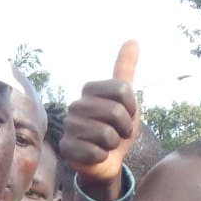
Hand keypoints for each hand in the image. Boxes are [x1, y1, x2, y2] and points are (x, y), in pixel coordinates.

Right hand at [61, 41, 139, 200]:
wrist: (108, 160)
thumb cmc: (117, 128)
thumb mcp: (126, 99)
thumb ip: (126, 71)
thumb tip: (133, 40)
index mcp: (89, 90)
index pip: (122, 90)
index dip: (131, 108)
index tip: (126, 115)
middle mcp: (75, 105)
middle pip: (115, 112)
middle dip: (124, 128)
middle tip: (117, 133)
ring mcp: (69, 127)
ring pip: (106, 134)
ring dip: (113, 144)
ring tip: (107, 144)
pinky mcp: (67, 149)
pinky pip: (96, 152)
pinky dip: (103, 157)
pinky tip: (97, 155)